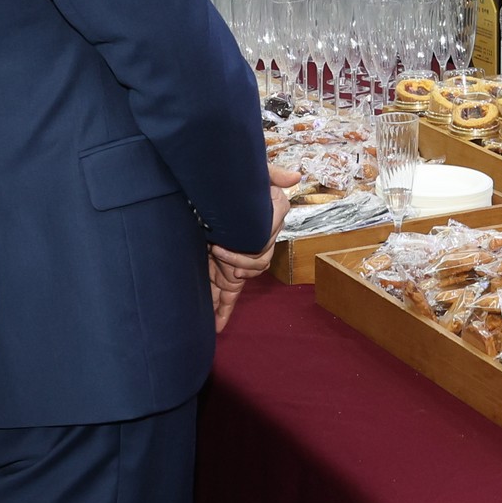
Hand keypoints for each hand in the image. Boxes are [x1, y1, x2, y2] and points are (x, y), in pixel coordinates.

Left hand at [208, 166, 297, 333]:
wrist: (206, 194)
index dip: (243, 251)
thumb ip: (272, 174)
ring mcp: (239, 261)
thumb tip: (295, 177)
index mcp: (259, 224)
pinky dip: (224, 312)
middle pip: (253, 264)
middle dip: (233, 263)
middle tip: (214, 252)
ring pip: (240, 281)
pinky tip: (217, 328)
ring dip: (227, 280)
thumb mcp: (252, 176)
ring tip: (212, 269)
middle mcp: (252, 245)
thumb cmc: (230, 182)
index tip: (218, 245)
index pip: (261, 246)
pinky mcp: (226, 274)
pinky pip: (229, 297)